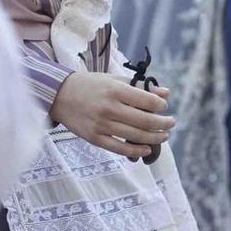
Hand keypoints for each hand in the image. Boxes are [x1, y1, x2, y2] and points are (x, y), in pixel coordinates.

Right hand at [50, 70, 173, 159]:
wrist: (59, 94)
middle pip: (145, 121)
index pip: (147, 101)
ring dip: (155, 138)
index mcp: (115, 90)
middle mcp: (109, 108)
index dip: (161, 106)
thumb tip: (166, 94)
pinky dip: (136, 151)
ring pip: (135, 136)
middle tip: (171, 123)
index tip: (164, 107)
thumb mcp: (114, 79)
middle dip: (163, 124)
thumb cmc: (91, 85)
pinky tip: (146, 149)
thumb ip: (140, 87)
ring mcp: (101, 125)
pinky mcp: (94, 138)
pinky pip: (119, 148)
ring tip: (164, 136)